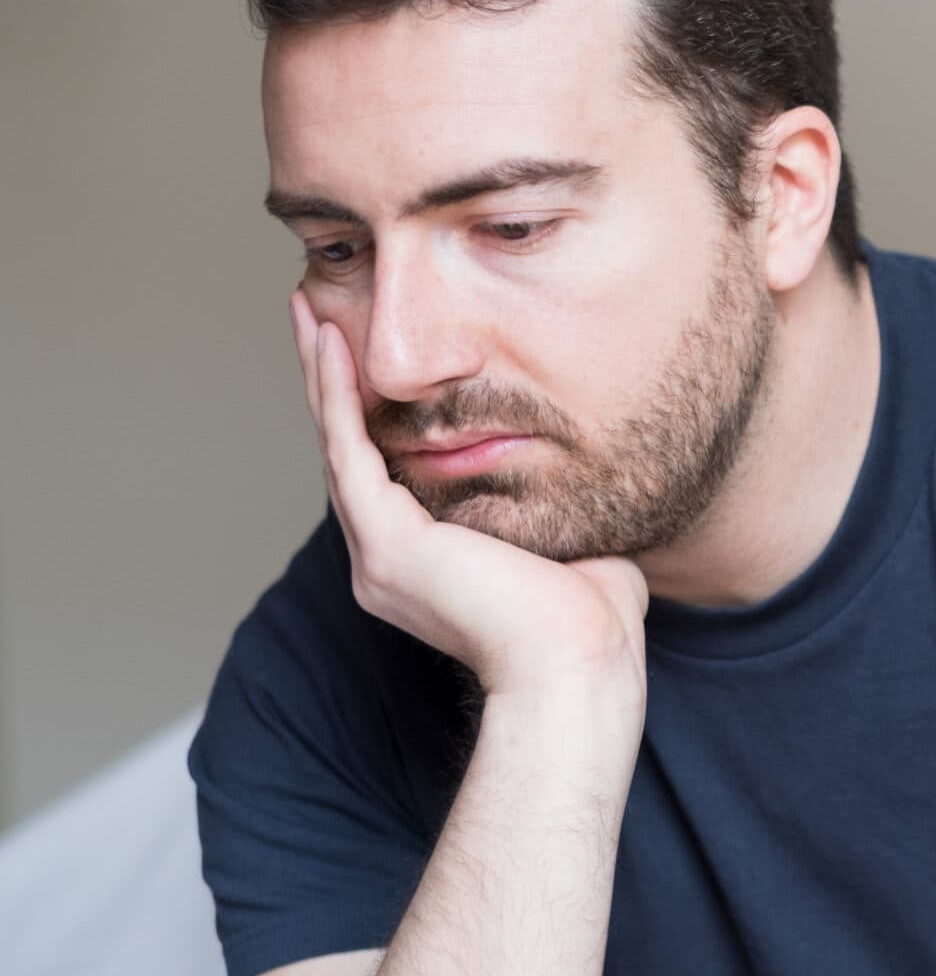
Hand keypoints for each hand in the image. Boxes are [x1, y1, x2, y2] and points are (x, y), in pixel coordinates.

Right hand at [291, 290, 649, 703]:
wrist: (579, 664)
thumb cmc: (590, 619)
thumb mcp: (562, 537)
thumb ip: (547, 500)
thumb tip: (566, 463)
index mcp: (425, 561)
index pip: (387, 472)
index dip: (370, 412)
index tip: (365, 358)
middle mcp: (388, 559)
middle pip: (349, 449)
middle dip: (330, 380)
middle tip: (312, 315)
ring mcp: (380, 553)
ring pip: (338, 442)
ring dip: (320, 374)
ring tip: (306, 311)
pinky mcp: (386, 543)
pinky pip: (349, 450)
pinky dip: (336, 394)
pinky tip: (326, 343)